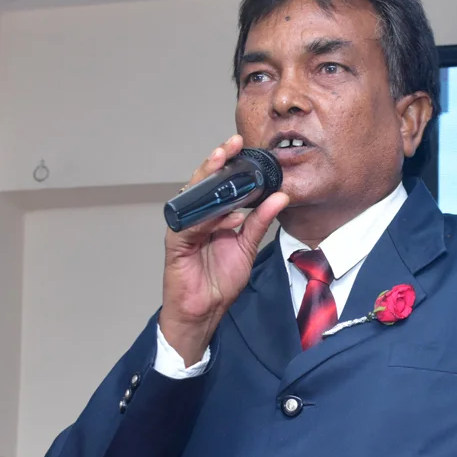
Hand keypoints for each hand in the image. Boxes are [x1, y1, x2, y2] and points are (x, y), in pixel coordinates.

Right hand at [159, 135, 288, 364]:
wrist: (204, 312)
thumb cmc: (219, 281)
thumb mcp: (246, 246)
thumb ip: (260, 222)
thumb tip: (280, 197)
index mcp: (213, 215)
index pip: (219, 183)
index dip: (228, 163)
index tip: (242, 145)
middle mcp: (197, 217)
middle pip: (203, 183)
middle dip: (216, 161)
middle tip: (231, 145)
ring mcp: (184, 228)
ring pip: (193, 197)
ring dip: (207, 179)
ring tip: (221, 162)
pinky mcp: (175, 244)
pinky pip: (189, 225)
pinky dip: (205, 217)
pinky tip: (221, 212)